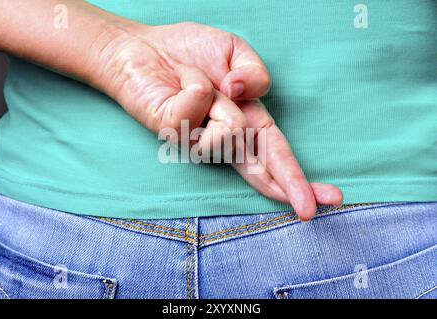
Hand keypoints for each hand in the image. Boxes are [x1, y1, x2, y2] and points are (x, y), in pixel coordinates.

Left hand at [92, 21, 342, 219]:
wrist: (143, 47)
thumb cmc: (189, 52)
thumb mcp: (235, 52)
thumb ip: (254, 73)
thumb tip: (246, 94)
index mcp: (246, 121)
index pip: (278, 153)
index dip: (299, 177)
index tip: (328, 200)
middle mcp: (225, 138)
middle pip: (263, 169)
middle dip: (289, 186)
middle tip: (310, 210)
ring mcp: (198, 141)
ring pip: (231, 132)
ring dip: (220, 98)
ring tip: (198, 81)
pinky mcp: (173, 134)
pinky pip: (198, 108)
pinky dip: (194, 84)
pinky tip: (181, 81)